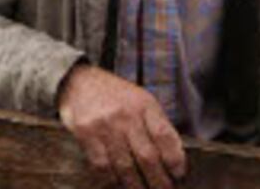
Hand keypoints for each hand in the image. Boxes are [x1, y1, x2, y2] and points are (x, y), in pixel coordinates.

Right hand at [57, 64, 185, 188]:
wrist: (80, 81)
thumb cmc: (116, 96)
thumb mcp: (142, 100)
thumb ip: (157, 125)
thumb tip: (174, 159)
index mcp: (144, 104)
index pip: (164, 136)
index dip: (175, 159)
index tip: (179, 175)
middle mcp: (125, 114)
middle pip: (147, 156)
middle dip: (158, 181)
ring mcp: (104, 125)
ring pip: (124, 166)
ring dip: (135, 185)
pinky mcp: (85, 134)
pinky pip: (102, 166)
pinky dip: (112, 180)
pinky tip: (118, 184)